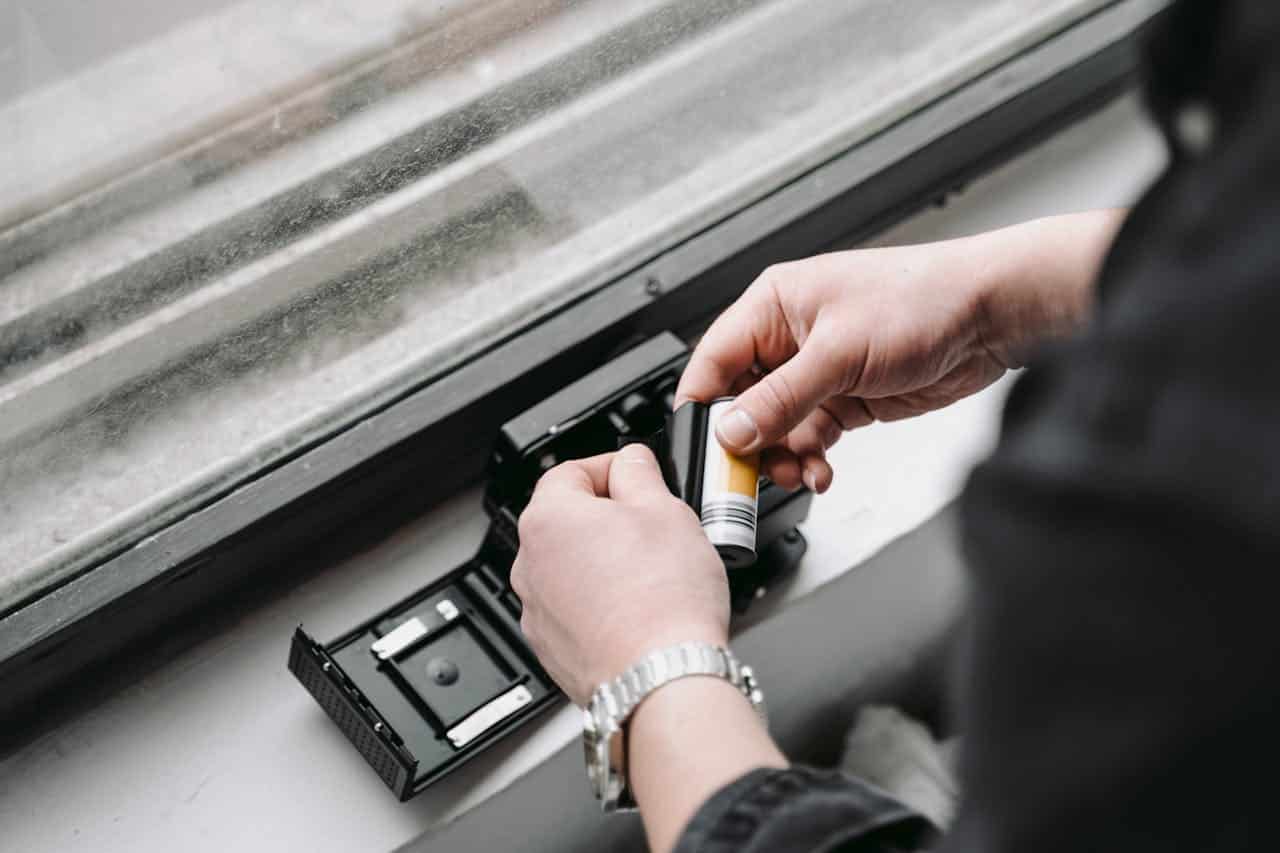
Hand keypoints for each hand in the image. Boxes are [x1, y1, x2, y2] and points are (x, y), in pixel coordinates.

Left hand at [509, 443, 728, 704]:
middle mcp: (529, 564)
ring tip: (653, 573)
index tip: (640, 476)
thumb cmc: (663, 601)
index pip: (571, 470)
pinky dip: (601, 602)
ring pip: (572, 567)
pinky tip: (640, 609)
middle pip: (568, 520)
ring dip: (606, 561)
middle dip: (611, 517)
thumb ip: (639, 472)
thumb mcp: (665, 509)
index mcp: (547, 519)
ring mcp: (536, 610)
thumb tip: (631, 461)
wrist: (661, 678)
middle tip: (656, 527)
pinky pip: (574, 608)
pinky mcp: (551, 648)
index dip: (612, 467)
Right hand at [675, 211, 1124, 491]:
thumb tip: (731, 430)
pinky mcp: (844, 398)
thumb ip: (780, 397)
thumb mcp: (838, 353)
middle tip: (752, 474)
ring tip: (799, 472)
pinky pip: (809, 438)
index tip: (701, 448)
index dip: (703, 407)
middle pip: (740, 402)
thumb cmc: (922, 300)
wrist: (990, 317)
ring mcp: (817, 370)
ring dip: (782, 457)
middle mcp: (789, 338)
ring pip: (774, 428)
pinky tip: (820, 471)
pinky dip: (810, 460)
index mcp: (774, 305)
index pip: (714, 361)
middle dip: (746, 442)